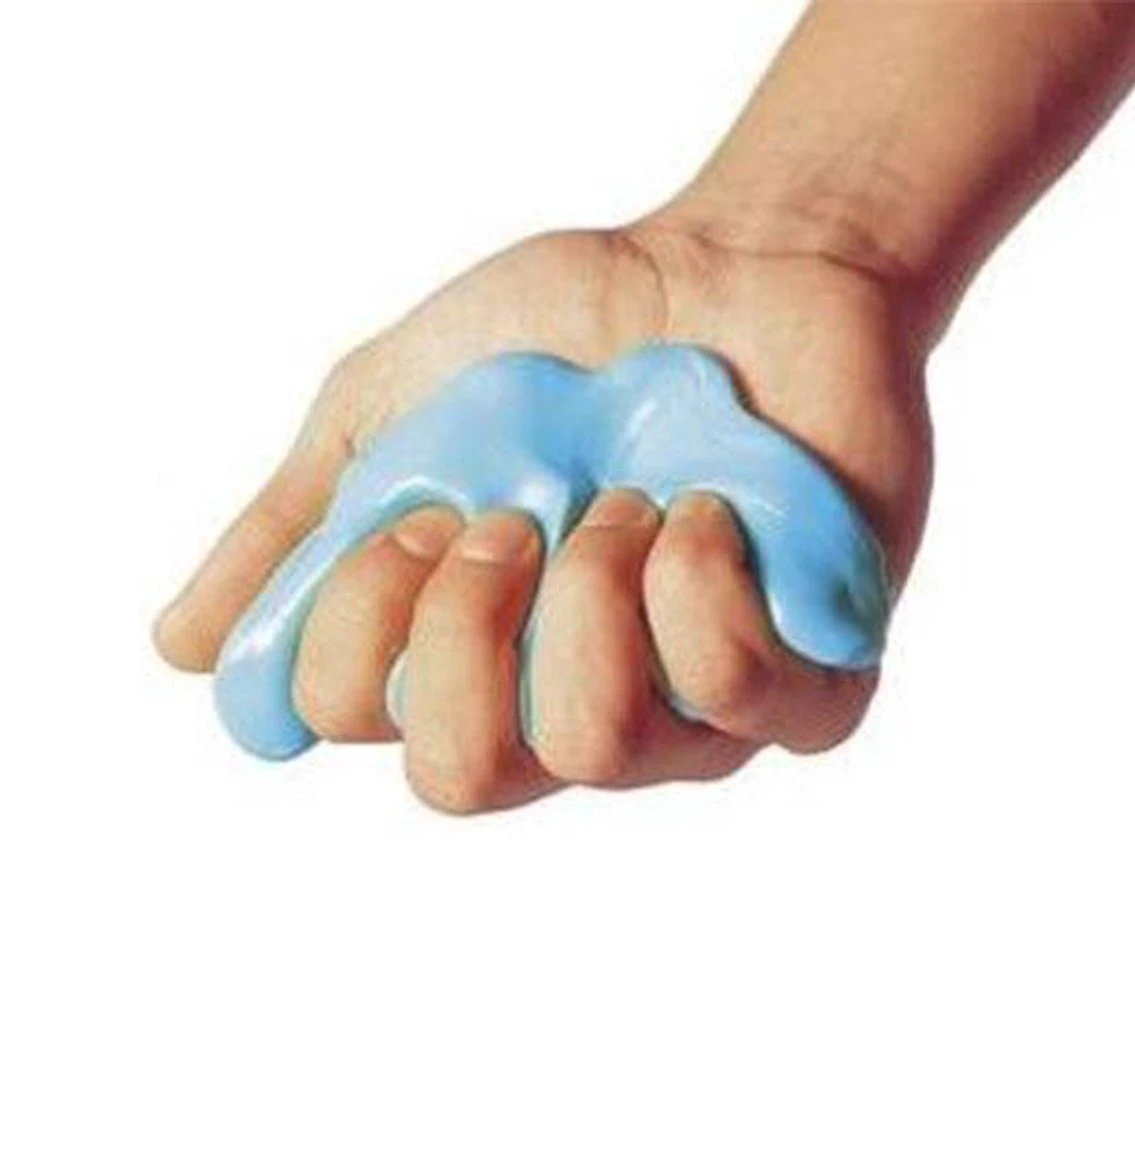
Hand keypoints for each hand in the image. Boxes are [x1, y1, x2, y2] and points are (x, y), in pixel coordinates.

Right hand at [154, 219, 931, 811]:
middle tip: (515, 519)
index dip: (365, 606)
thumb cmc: (562, 341)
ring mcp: (686, 717)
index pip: (353, 717)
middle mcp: (560, 709)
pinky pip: (743, 700)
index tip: (429, 501)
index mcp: (459, 656)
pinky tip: (710, 511)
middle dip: (465, 626)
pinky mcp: (807, 687)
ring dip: (590, 591)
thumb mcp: (394, 406)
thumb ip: (297, 523)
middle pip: (463, 780)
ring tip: (631, 501)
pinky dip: (703, 583)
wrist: (736, 268)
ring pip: (597, 747)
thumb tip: (183, 649)